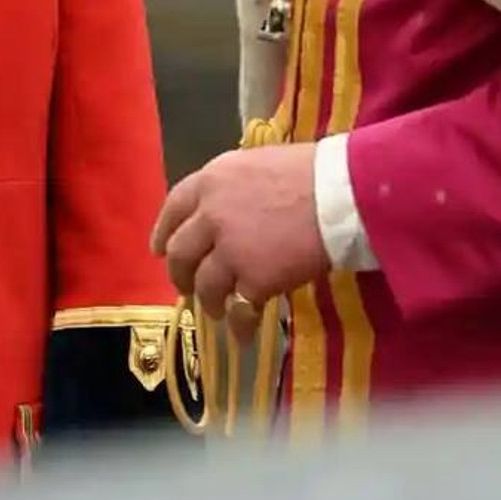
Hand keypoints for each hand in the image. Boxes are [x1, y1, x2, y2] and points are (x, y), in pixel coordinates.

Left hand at [150, 144, 329, 321]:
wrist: (342, 194)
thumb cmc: (310, 173)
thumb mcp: (258, 164)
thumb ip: (232, 188)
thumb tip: (224, 209)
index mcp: (211, 181)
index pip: (174, 208)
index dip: (163, 232)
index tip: (158, 249)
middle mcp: (211, 215)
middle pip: (180, 253)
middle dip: (180, 275)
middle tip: (186, 287)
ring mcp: (230, 250)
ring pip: (204, 286)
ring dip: (208, 302)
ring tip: (217, 311)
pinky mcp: (254, 279)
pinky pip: (238, 310)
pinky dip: (238, 326)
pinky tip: (243, 334)